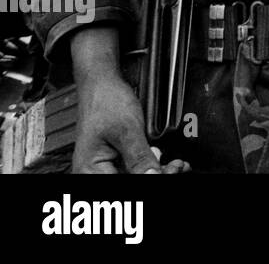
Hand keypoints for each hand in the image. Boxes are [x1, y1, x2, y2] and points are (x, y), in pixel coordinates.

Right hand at [71, 28, 188, 173]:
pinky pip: (137, 169)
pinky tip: (170, 164)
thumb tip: (154, 177)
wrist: (102, 84)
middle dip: (157, 176)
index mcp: (90, 170)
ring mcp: (107, 167)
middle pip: (131, 182)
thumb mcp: (127, 129)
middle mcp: (95, 173)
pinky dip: (154, 166)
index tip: (169, 173)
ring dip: (159, 172)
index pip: (122, 184)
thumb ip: (140, 157)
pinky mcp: (118, 160)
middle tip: (177, 168)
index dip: (149, 179)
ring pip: (137, 177)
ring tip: (177, 165)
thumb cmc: (106, 102)